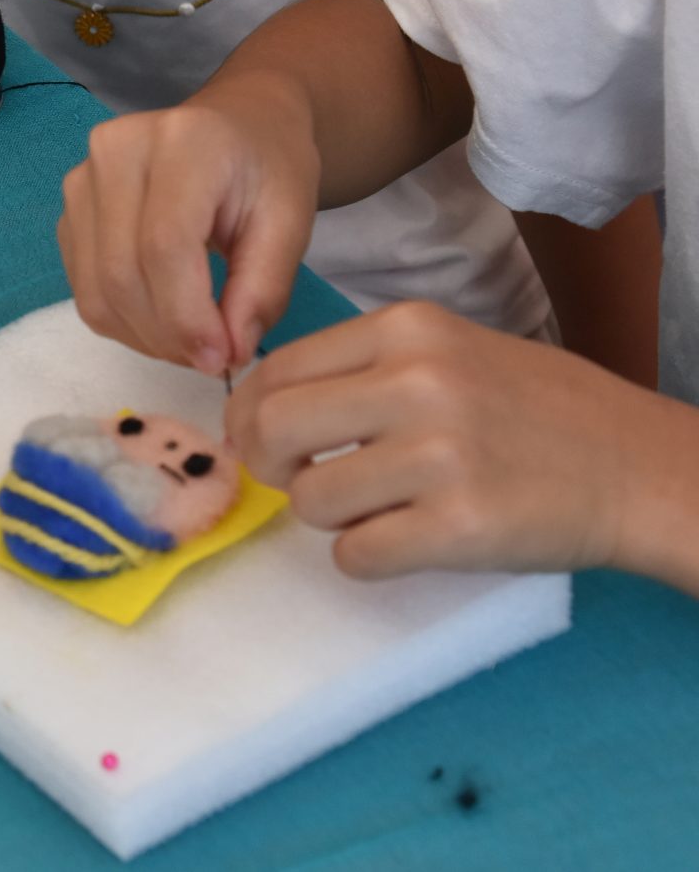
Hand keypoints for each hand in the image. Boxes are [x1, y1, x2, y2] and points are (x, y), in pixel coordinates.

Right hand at [57, 72, 320, 374]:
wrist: (237, 126)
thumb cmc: (268, 169)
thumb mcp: (290, 222)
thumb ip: (263, 288)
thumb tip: (228, 354)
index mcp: (181, 141)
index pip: (164, 245)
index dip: (187, 316)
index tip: (221, 358)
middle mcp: (115, 152)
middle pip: (122, 273)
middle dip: (168, 336)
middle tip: (213, 359)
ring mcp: (81, 181)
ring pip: (96, 291)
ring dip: (146, 337)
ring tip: (193, 342)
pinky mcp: (68, 213)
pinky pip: (85, 291)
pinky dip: (125, 324)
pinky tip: (165, 321)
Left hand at [228, 302, 661, 579]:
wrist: (636, 465)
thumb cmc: (531, 409)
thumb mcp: (446, 351)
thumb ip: (358, 370)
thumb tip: (257, 409)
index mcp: (406, 329)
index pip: (276, 369)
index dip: (251, 415)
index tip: (263, 440)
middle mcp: (419, 381)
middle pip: (273, 428)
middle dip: (269, 465)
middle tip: (297, 480)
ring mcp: (442, 455)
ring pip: (310, 500)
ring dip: (326, 518)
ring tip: (374, 508)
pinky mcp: (461, 526)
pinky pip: (356, 555)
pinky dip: (363, 558)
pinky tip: (404, 539)